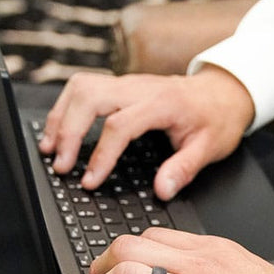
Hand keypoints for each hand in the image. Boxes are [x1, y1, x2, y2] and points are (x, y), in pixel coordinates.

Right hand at [37, 65, 254, 200]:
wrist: (224, 91)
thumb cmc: (216, 118)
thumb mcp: (210, 147)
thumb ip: (184, 169)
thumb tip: (162, 190)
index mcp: (162, 103)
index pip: (120, 125)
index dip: (101, 155)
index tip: (90, 181)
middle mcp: (139, 88)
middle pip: (90, 97)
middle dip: (68, 131)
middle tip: (61, 165)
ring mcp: (127, 83)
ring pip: (81, 87)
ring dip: (60, 116)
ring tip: (50, 148)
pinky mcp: (120, 85)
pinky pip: (84, 87)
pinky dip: (66, 108)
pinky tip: (58, 130)